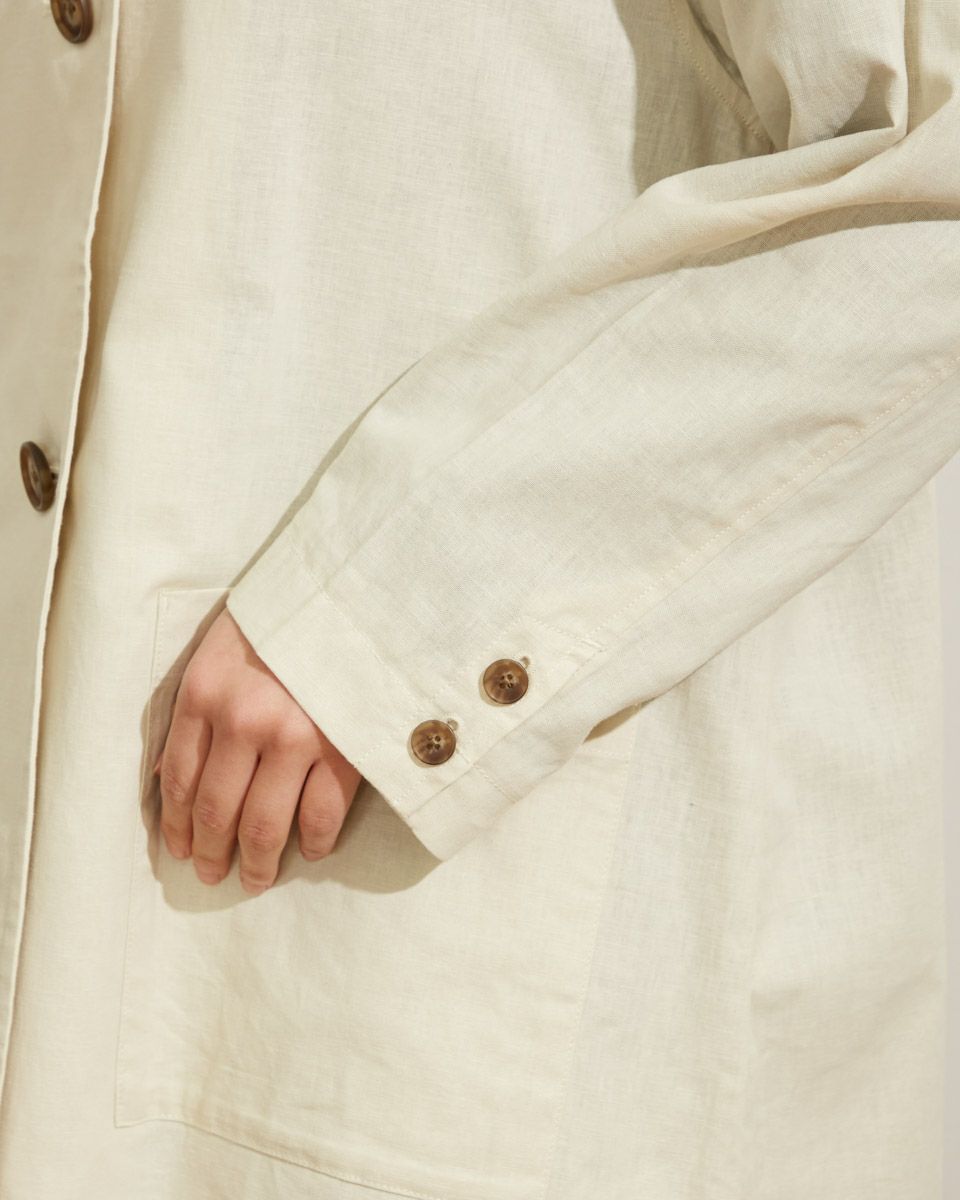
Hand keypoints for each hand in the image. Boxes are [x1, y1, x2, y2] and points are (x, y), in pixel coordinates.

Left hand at [153, 607, 361, 893]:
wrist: (354, 591)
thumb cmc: (286, 615)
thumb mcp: (223, 647)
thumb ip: (202, 703)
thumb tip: (175, 773)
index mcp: (205, 693)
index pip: (177, 778)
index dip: (177, 824)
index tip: (180, 848)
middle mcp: (243, 722)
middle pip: (216, 811)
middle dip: (211, 853)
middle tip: (212, 876)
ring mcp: (295, 739)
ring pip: (264, 825)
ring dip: (257, 862)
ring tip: (255, 879)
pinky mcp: (342, 748)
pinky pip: (321, 815)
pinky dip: (312, 842)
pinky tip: (309, 851)